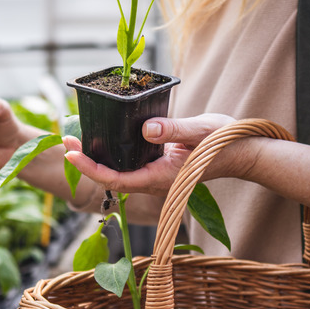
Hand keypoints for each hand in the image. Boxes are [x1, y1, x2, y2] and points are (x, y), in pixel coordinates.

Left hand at [62, 113, 242, 196]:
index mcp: (161, 176)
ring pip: (118, 171)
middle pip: (111, 177)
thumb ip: (174, 130)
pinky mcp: (158, 164)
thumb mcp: (201, 131)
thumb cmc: (225, 143)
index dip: (91, 169)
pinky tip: (103, 137)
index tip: (72, 154)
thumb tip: (147, 129)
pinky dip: (112, 152)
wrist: (242, 152)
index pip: (117, 180)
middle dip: (86, 162)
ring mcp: (155, 173)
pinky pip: (129, 163)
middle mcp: (154, 179)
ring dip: (96, 158)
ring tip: (76, 138)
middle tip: (66, 140)